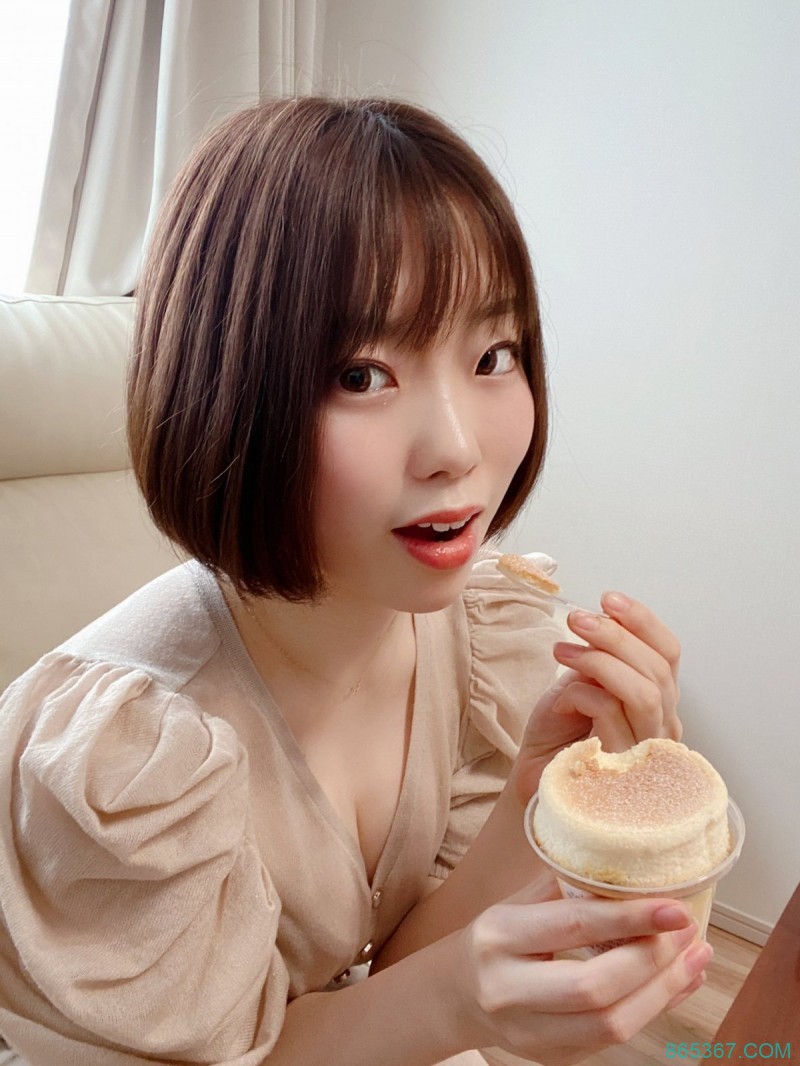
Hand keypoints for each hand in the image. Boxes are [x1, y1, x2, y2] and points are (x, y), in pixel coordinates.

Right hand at [452, 890, 710, 1065]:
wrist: (458, 992)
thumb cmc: (500, 936)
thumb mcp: (520, 900)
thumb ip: (569, 886)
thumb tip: (638, 871)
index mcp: (498, 936)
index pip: (572, 926)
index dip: (630, 918)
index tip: (675, 908)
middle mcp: (507, 989)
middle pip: (596, 987)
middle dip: (654, 960)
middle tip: (689, 932)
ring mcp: (528, 1033)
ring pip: (610, 1025)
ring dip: (663, 991)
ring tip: (695, 958)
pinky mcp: (550, 1058)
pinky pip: (613, 1040)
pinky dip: (652, 1010)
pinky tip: (675, 983)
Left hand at [514, 591, 680, 801]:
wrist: (535, 783)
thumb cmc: (558, 737)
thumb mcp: (581, 683)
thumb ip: (600, 658)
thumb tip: (603, 618)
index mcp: (657, 700)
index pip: (668, 653)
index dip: (643, 621)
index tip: (608, 598)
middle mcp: (662, 725)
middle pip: (658, 667)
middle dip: (615, 634)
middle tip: (576, 619)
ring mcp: (648, 750)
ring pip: (642, 690)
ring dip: (600, 659)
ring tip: (563, 650)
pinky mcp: (626, 768)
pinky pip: (611, 714)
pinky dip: (581, 695)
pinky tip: (560, 702)